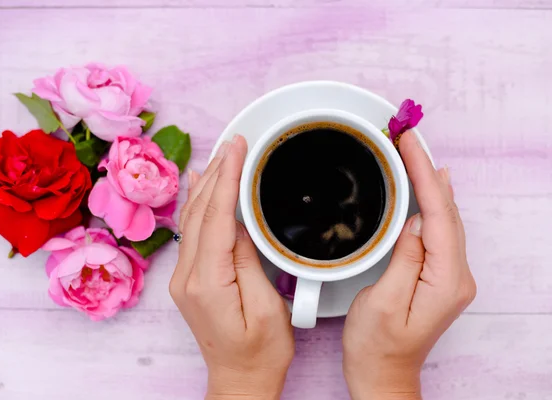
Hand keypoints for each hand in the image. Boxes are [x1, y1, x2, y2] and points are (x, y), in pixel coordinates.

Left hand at [170, 135, 294, 399]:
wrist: (240, 380)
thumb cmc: (260, 353)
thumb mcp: (265, 308)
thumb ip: (248, 261)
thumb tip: (239, 223)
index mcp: (207, 282)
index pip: (215, 217)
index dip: (227, 179)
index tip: (237, 149)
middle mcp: (188, 277)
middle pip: (200, 212)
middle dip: (218, 173)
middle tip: (234, 142)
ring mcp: (185, 278)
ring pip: (193, 219)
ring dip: (208, 185)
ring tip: (222, 155)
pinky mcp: (191, 279)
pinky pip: (192, 232)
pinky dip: (199, 204)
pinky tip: (200, 185)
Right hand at [342, 131, 476, 399]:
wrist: (382, 376)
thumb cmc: (376, 348)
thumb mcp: (381, 302)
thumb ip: (404, 259)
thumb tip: (414, 223)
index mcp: (445, 281)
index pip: (438, 215)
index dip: (423, 175)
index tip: (409, 144)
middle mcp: (455, 277)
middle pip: (446, 211)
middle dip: (427, 169)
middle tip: (409, 136)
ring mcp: (449, 277)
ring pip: (444, 218)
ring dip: (429, 183)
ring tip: (415, 152)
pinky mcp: (437, 277)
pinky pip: (437, 231)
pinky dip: (429, 203)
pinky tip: (427, 189)